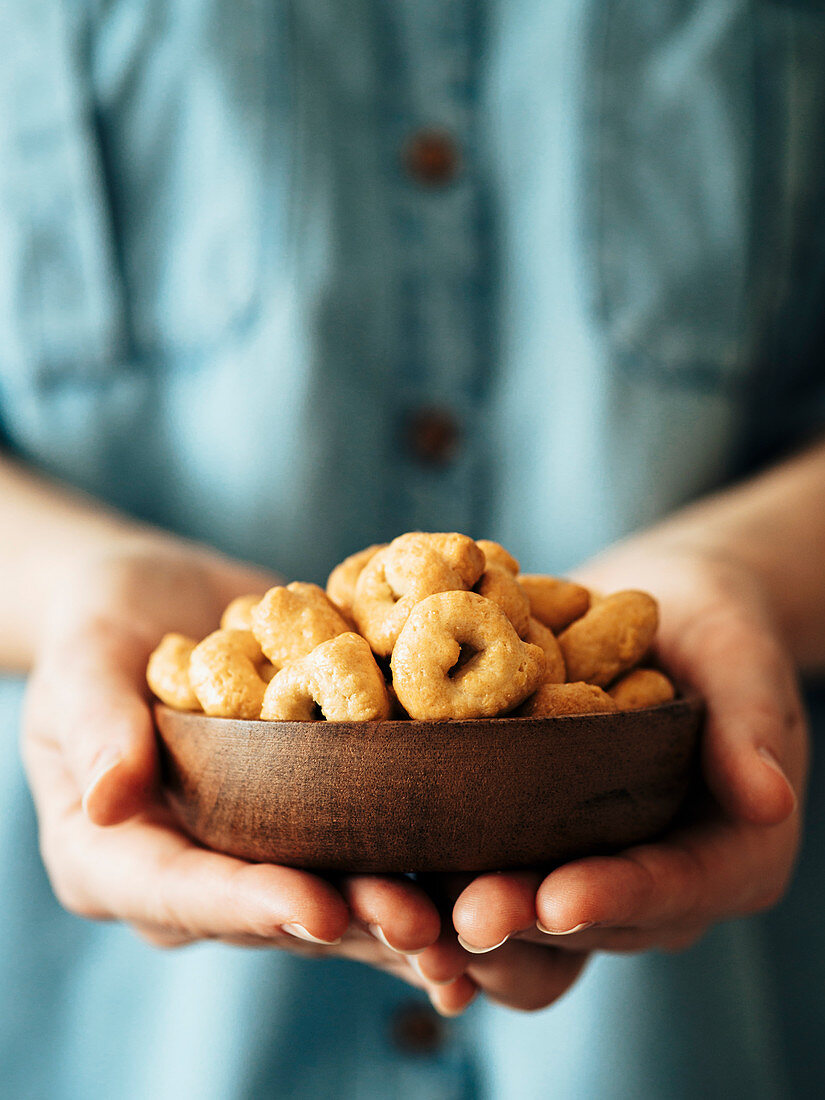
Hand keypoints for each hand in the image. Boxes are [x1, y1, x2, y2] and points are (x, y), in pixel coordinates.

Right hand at [21, 542, 479, 1013]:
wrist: (162, 599)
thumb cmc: (101, 625)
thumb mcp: (81, 662)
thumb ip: (93, 726)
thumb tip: (105, 802)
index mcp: (114, 858)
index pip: (179, 894)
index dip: (249, 905)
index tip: (318, 908)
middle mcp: (192, 874)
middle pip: (270, 912)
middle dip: (350, 921)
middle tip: (424, 928)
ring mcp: (256, 851)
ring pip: (331, 896)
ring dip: (399, 911)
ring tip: (469, 925)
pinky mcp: (309, 820)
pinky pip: (362, 848)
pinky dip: (420, 865)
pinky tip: (487, 875)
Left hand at [449, 544, 805, 976]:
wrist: (661, 612)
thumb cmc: (714, 628)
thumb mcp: (742, 662)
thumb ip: (753, 726)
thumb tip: (770, 800)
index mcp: (729, 857)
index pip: (676, 890)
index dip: (618, 898)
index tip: (559, 897)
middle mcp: (658, 883)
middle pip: (592, 925)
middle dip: (525, 923)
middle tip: (461, 916)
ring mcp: (593, 869)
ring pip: (530, 925)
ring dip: (468, 920)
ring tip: (408, 909)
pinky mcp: (537, 844)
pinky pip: (490, 877)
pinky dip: (439, 882)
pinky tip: (384, 870)